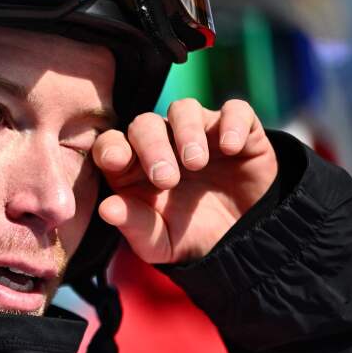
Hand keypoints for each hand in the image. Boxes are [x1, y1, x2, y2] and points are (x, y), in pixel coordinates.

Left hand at [92, 99, 277, 263]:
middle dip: (151, 146)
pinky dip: (232, 123)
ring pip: (183, 109)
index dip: (110, 146)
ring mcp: (199, 133)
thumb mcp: (159, 242)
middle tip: (166, 180)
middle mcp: (162, 143)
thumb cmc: (189, 237)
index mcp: (132, 168)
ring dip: (186, 131)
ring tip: (195, 164)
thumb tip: (106, 208)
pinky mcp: (239, 131)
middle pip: (145, 123)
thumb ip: (134, 225)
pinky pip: (235, 111)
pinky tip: (230, 148)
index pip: (111, 144)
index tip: (116, 161)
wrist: (245, 243)